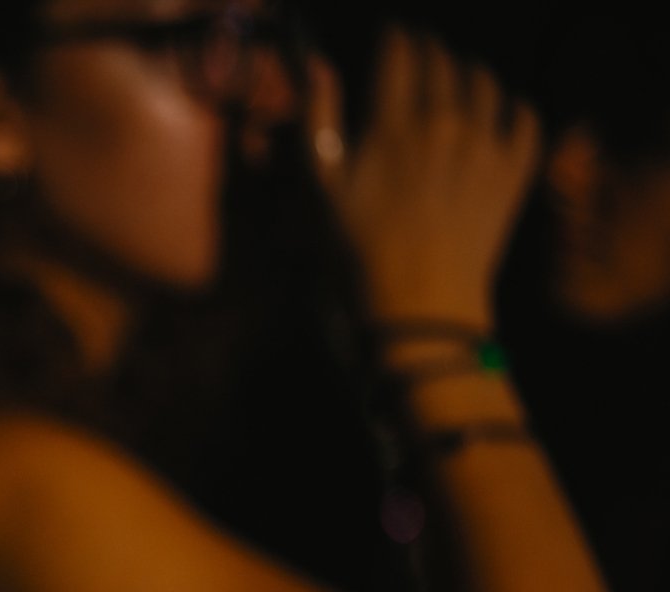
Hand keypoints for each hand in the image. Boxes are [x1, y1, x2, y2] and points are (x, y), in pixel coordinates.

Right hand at [307, 30, 540, 331]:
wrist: (420, 302)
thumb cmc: (358, 248)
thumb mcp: (323, 185)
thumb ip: (320, 119)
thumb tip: (319, 64)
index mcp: (396, 124)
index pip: (403, 53)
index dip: (397, 36)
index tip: (392, 36)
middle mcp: (448, 123)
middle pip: (445, 61)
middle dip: (430, 51)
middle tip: (420, 55)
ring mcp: (488, 146)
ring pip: (486, 83)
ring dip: (469, 73)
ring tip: (457, 79)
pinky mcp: (515, 172)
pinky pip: (526, 118)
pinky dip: (515, 107)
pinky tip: (501, 113)